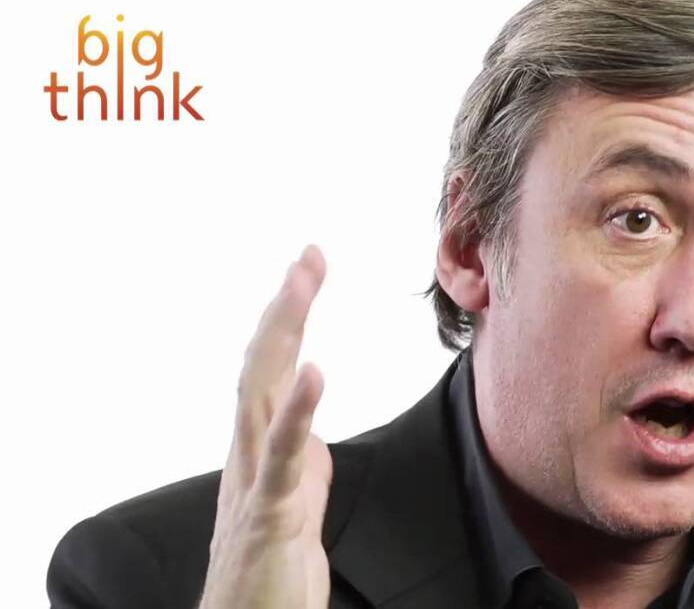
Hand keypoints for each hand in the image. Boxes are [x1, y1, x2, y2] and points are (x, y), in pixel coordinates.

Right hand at [198, 245, 331, 608]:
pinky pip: (284, 455)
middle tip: (308, 256)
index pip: (273, 365)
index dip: (288, 315)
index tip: (309, 266)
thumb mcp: (294, 500)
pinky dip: (298, 411)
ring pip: (263, 393)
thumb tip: (310, 432)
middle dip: (286, 307)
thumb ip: (300, 461)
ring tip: (301, 286)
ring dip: (284, 336)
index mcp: (260, 445)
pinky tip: (316, 373)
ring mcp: (256, 479)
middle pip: (263, 364)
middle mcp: (249, 452)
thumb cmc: (269, 567)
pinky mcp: (270, 512)